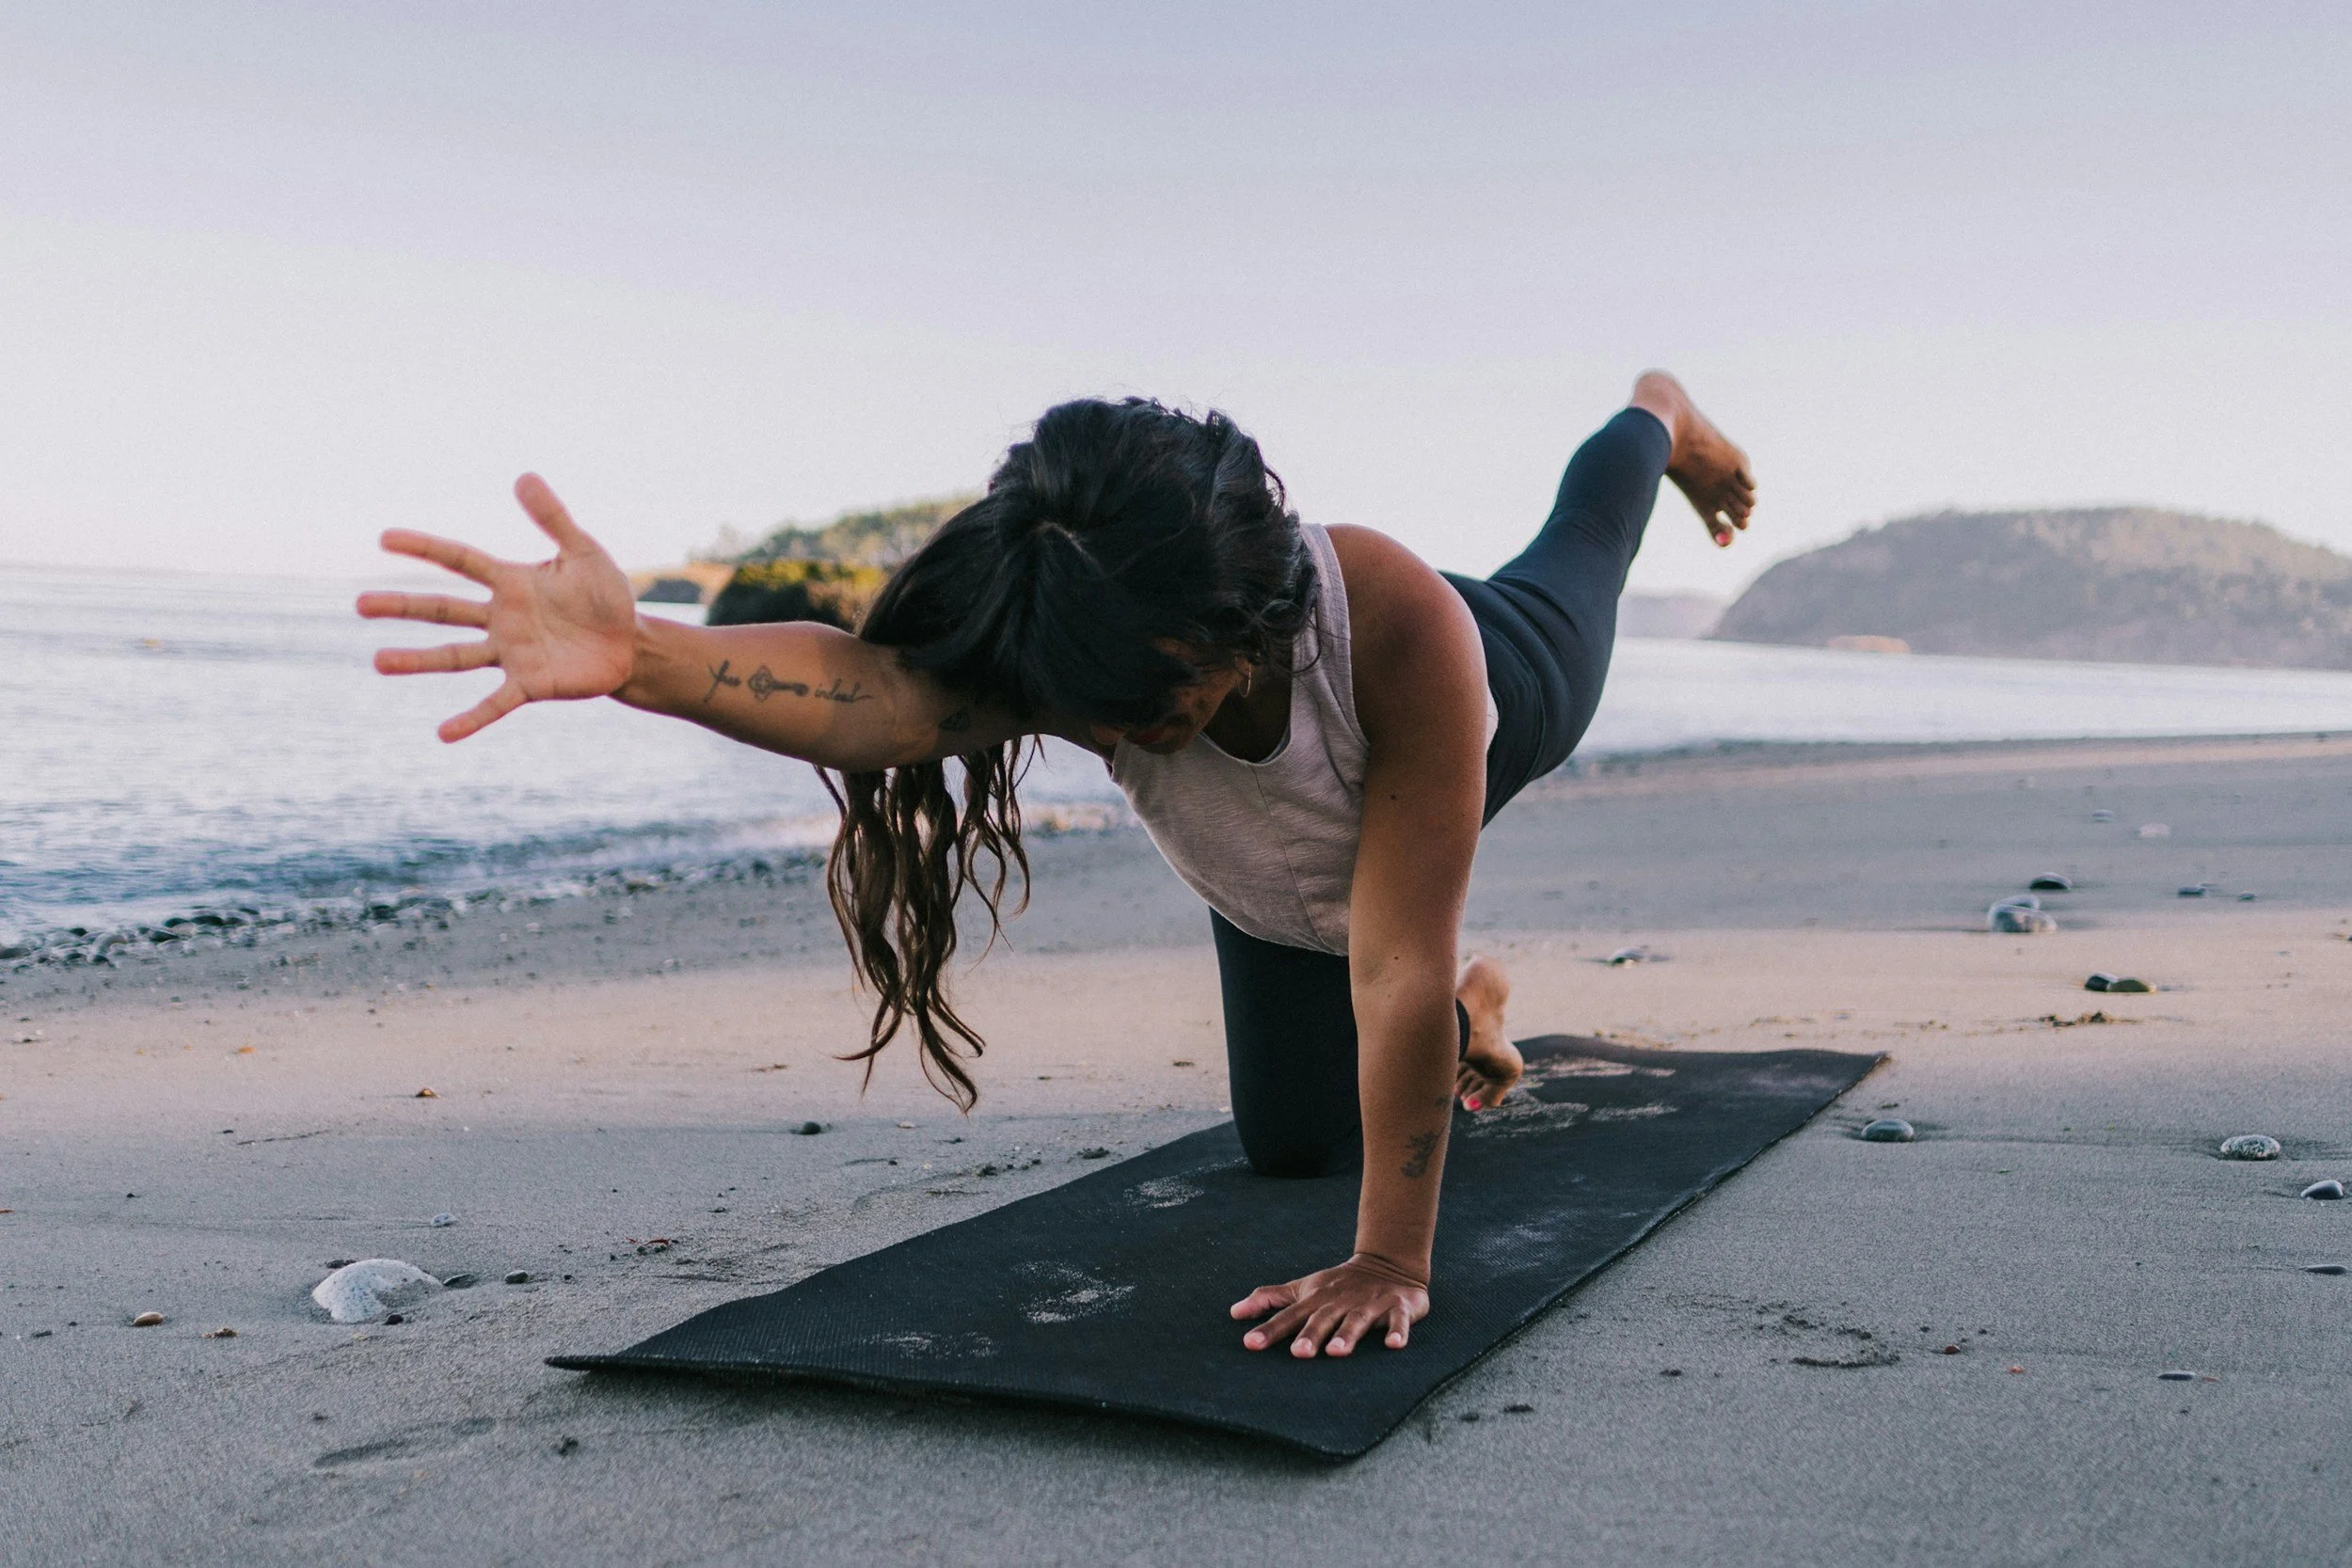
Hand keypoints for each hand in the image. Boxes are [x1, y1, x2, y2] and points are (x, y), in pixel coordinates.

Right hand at [357, 475, 638, 741]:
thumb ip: (553, 519)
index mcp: (511, 582)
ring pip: (456, 656)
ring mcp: (511, 653)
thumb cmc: (606, 597)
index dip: (424, 548)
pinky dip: (471, 718)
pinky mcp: (530, 685)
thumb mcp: (585, 553)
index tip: (385, 538)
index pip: (459, 560)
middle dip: (402, 607)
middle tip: (358, 604)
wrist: (632, 644)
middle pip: (443, 609)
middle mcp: (501, 618)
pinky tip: (443, 734)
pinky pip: (495, 702)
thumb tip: (523, 476)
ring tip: (378, 662)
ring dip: (418, 660)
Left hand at [1230, 1253, 1429, 1357]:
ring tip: (1336, 1352)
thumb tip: (1234, 1312)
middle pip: (1323, 1319)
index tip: (1250, 1343)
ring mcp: (1369, 1303)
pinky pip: (1399, 1320)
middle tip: (1298, 1353)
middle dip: (1311, 1335)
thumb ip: (1271, 1299)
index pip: (1289, 1316)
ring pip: (1357, 1320)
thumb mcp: (1303, 1288)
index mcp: (1316, 1299)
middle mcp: (1340, 1301)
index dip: (1270, 1329)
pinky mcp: (1397, 1307)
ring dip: (1348, 1335)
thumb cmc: (1337, 1285)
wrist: (1388, 1264)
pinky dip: (1398, 1331)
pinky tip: (1394, 1345)